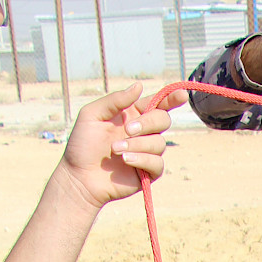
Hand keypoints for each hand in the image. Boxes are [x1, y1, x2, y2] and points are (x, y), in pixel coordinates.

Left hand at [59, 83, 188, 212]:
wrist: (79, 176)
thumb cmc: (82, 144)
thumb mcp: (92, 114)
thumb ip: (115, 100)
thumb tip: (139, 86)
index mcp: (131, 115)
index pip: (157, 104)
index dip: (171, 98)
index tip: (181, 95)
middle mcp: (142, 132)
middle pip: (163, 120)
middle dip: (148, 123)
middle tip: (127, 130)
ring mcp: (146, 152)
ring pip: (159, 143)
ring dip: (137, 145)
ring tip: (115, 150)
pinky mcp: (148, 172)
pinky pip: (157, 163)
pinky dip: (142, 160)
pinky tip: (126, 161)